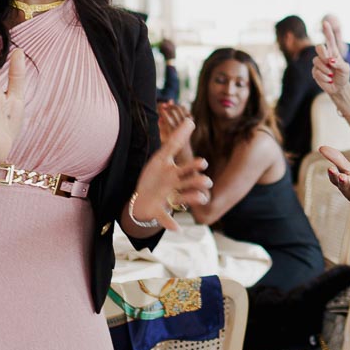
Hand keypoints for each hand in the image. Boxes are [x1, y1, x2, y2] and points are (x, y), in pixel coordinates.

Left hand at [130, 108, 210, 232]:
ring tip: (201, 198)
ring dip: (192, 199)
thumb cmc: (155, 177)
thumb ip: (176, 140)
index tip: (203, 163)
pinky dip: (171, 223)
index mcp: (176, 174)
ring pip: (182, 199)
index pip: (187, 168)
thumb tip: (190, 120)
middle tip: (207, 181)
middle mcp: (175, 187)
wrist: (142, 199)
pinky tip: (178, 228)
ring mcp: (167, 199)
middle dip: (197, 182)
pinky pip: (165, 218)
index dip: (194, 166)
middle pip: (188, 184)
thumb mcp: (162, 157)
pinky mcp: (158, 211)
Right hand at [312, 23, 349, 112]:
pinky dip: (324, 77)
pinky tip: (328, 80)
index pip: (330, 39)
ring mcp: (319, 63)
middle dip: (323, 53)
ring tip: (331, 75)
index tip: (325, 22)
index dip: (327, 31)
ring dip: (326, 70)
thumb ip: (340, 64)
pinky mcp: (314, 72)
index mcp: (333, 52)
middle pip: (319, 47)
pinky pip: (316, 72)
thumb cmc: (343, 76)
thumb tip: (330, 61)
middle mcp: (325, 56)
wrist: (338, 88)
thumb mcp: (346, 69)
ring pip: (317, 61)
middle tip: (329, 61)